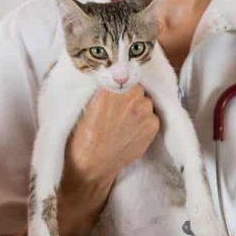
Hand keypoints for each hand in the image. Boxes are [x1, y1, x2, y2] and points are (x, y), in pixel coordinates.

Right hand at [58, 88, 158, 235]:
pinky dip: (144, 120)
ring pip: (145, 100)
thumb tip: (114, 76)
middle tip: (117, 107)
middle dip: (129, 93)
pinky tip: (129, 130)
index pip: (123, 70)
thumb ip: (104, 89)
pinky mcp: (153, 126)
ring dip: (137, 107)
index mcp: (110, 87)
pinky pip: (152, 115)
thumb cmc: (82, 136)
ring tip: (123, 121)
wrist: (92, 165)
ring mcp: (144, 111)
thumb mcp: (85, 104)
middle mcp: (131, 96)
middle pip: (136, 85)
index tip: (117, 82)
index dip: (121, 77)